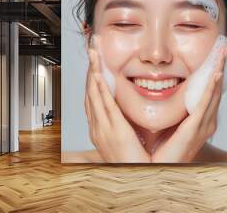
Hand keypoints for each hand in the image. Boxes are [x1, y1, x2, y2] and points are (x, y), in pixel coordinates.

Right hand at [85, 35, 150, 162]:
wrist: (136, 178)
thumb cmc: (133, 161)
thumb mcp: (125, 139)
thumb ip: (124, 125)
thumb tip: (128, 112)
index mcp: (102, 128)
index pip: (95, 97)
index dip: (94, 78)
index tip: (96, 62)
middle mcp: (99, 126)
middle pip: (91, 91)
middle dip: (91, 69)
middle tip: (93, 49)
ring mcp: (103, 127)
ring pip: (95, 94)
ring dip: (94, 72)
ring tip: (94, 54)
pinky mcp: (114, 130)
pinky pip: (104, 105)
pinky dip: (99, 89)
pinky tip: (98, 75)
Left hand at [152, 46, 226, 162]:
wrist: (159, 171)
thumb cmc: (162, 151)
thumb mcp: (168, 124)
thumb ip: (170, 109)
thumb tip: (158, 91)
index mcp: (198, 120)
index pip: (208, 92)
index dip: (212, 73)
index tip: (214, 56)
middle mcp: (205, 122)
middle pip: (215, 89)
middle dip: (219, 67)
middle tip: (223, 48)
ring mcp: (202, 125)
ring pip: (213, 92)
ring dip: (218, 71)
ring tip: (221, 54)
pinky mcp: (195, 128)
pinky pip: (205, 103)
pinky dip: (212, 87)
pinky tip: (215, 74)